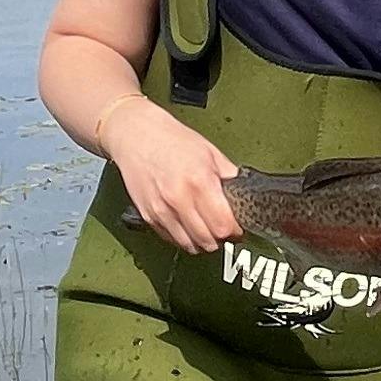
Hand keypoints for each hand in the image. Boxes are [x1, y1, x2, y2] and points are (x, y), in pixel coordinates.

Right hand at [103, 100, 240, 254]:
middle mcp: (179, 199)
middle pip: (208, 240)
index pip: (223, 225)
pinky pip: (171, 239)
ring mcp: (161, 210)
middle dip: (220, 238)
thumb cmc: (172, 140)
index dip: (235, 230)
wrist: (137, 135)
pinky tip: (187, 223)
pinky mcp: (149, 216)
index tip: (236, 226)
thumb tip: (243, 194)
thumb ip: (229, 176)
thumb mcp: (210, 152)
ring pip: (189, 245)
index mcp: (199, 182)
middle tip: (222, 227)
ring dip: (202, 241)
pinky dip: (183, 237)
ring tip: (206, 227)